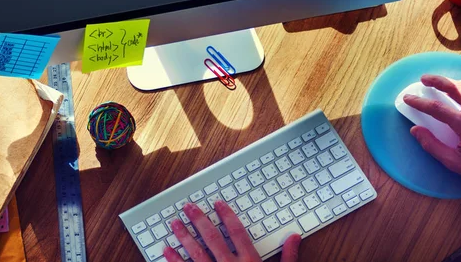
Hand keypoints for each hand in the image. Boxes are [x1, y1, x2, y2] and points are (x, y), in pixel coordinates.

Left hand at [163, 200, 300, 261]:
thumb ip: (288, 257)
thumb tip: (294, 237)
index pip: (236, 232)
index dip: (227, 215)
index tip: (217, 204)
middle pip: (212, 238)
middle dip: (199, 220)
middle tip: (188, 207)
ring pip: (196, 253)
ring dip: (183, 237)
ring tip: (174, 224)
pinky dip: (174, 260)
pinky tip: (166, 250)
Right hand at [403, 74, 460, 177]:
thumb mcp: (455, 163)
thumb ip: (432, 146)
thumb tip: (416, 130)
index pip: (436, 108)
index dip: (419, 101)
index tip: (408, 98)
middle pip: (455, 87)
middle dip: (437, 80)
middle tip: (424, 79)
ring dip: (458, 83)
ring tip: (448, 85)